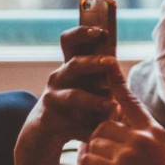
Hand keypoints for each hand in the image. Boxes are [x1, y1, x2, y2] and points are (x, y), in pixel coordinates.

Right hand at [18, 27, 116, 149]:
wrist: (47, 134)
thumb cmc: (79, 106)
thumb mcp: (93, 88)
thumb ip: (104, 76)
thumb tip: (117, 63)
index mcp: (71, 66)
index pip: (71, 42)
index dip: (82, 33)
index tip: (100, 30)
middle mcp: (60, 77)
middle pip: (74, 64)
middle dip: (93, 62)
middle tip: (110, 62)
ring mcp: (52, 98)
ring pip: (74, 96)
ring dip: (95, 101)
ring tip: (113, 108)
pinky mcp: (49, 119)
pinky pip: (71, 122)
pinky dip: (87, 128)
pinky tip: (98, 133)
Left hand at [75, 64, 164, 164]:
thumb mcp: (159, 160)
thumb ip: (140, 140)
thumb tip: (108, 127)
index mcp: (156, 133)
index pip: (131, 102)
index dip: (116, 84)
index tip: (107, 64)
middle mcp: (144, 138)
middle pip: (103, 124)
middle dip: (98, 142)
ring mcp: (130, 153)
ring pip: (93, 141)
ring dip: (93, 158)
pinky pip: (87, 159)